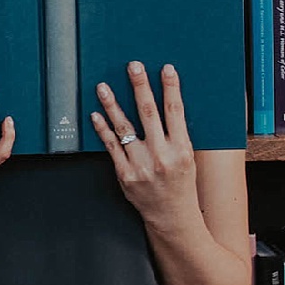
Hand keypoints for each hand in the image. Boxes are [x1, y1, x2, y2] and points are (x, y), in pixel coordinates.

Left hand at [91, 62, 200, 230]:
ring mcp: (141, 164)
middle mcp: (161, 155)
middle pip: (148, 113)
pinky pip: (111, 146)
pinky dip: (103, 129)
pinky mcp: (125, 174)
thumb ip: (178, 134)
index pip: (176, 111)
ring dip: (112, 104)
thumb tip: (169, 104)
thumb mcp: (188, 158)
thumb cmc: (181, 185)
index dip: (171, 88)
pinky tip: (96, 114)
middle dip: (140, 86)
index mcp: (181, 149)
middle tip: (133, 66)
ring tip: (103, 86)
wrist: (172, 217)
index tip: (166, 69)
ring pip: (124, 127)